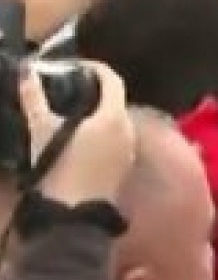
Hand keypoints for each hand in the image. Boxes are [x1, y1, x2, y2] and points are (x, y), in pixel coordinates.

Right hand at [19, 60, 136, 206]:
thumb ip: (34, 97)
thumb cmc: (59, 166)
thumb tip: (26, 71)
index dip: (94, 68)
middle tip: (66, 87)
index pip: (112, 80)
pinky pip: (114, 139)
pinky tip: (77, 136)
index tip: (73, 66)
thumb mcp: (42, 128)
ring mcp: (128, 151)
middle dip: (93, 90)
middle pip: (114, 100)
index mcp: (114, 117)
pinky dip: (100, 131)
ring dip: (96, 112)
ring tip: (67, 110)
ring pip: (115, 121)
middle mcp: (128, 131)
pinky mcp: (123, 167)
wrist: (72, 213)